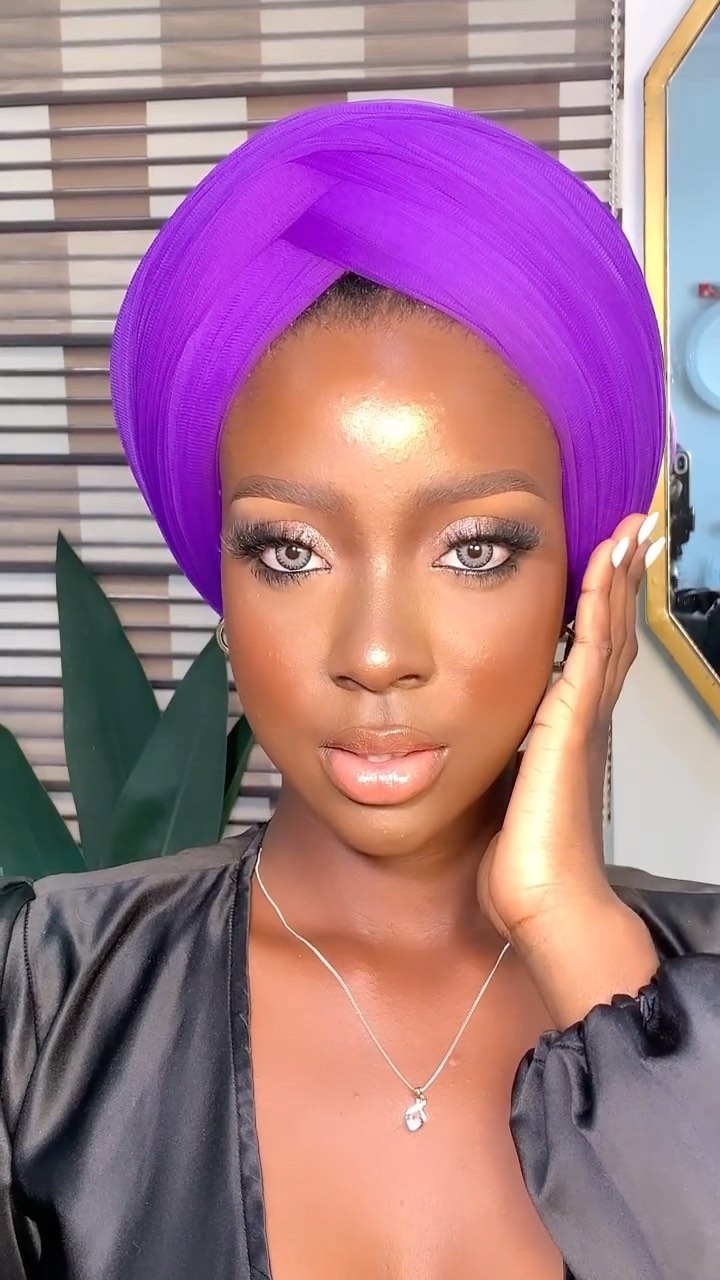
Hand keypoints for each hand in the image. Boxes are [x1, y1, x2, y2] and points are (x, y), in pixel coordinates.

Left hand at [477, 512, 664, 943]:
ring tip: (629, 534)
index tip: (606, 566)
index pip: (590, 655)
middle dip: (620, 581)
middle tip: (633, 532)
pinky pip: (589, 650)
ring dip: (616, 580)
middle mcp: (583, 719)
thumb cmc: (527, 865)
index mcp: (567, 733)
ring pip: (607, 632)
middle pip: (609, 634)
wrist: (546, 904)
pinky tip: (604, 568)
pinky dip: (599, 605)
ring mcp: (582, 719)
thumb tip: (489, 751)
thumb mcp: (510, 799)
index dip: (601, 610)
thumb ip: (508, 766)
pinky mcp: (570, 724)